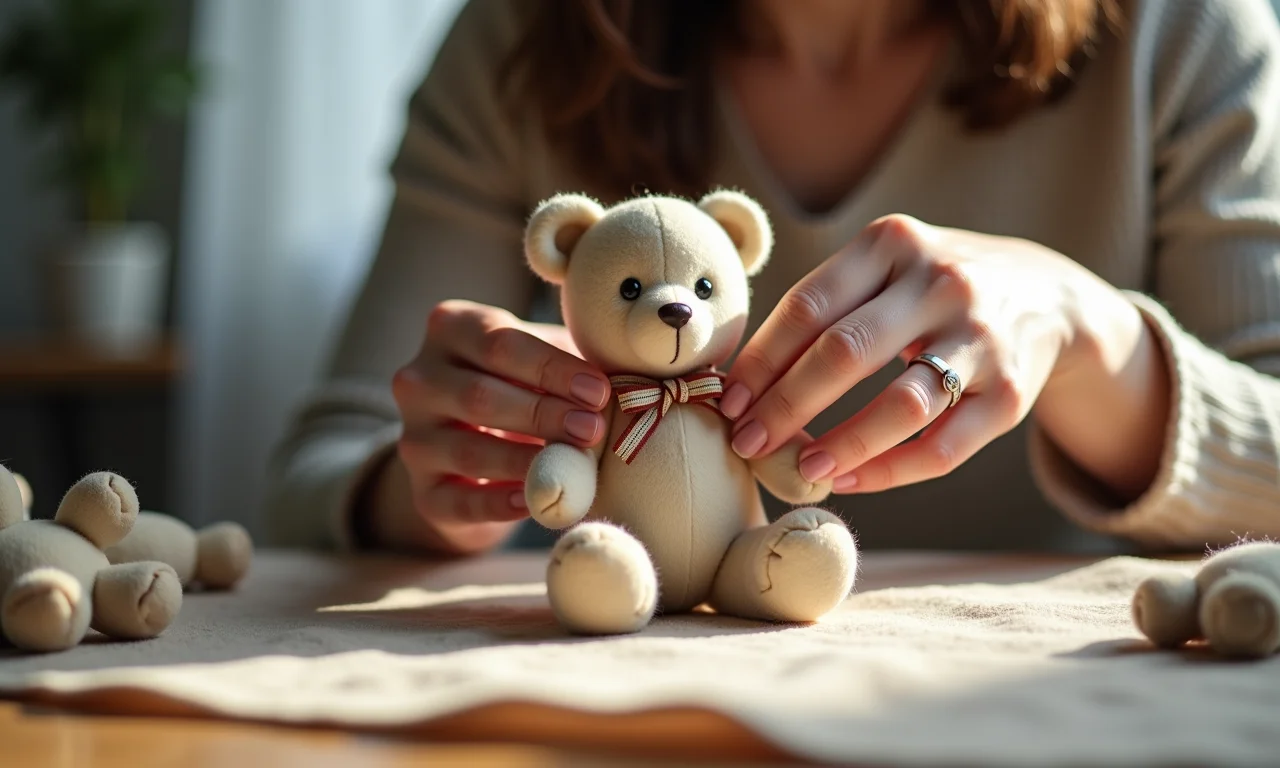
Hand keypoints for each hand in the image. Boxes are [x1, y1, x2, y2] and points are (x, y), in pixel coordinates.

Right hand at [384, 300, 610, 549]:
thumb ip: (575, 357)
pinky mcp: (423, 492)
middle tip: (593, 428)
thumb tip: (630, 373)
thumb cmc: (524, 385)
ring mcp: (413, 438)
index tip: (599, 390)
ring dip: (527, 460)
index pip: (500, 343)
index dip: (552, 369)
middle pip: (480, 396)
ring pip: (467, 450)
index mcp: (450, 328)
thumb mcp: (543, 359)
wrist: (476, 444)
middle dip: (544, 414)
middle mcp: (418, 379)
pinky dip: (498, 504)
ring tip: (574, 464)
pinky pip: (458, 502)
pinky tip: (534, 500)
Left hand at [720, 214, 1113, 494]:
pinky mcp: (1012, 393)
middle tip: (747, 444)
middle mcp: (941, 282)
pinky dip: (892, 470)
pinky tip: (852, 480)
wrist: (1048, 295)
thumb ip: (824, 307)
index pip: (807, 307)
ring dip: (843, 443)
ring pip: (902, 403)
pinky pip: (944, 445)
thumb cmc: (931, 289)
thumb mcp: (885, 268)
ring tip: (803, 469)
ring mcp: (982, 337)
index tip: (726, 403)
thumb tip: (740, 382)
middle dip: (786, 406)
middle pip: (845, 351)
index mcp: (892, 244)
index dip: (759, 362)